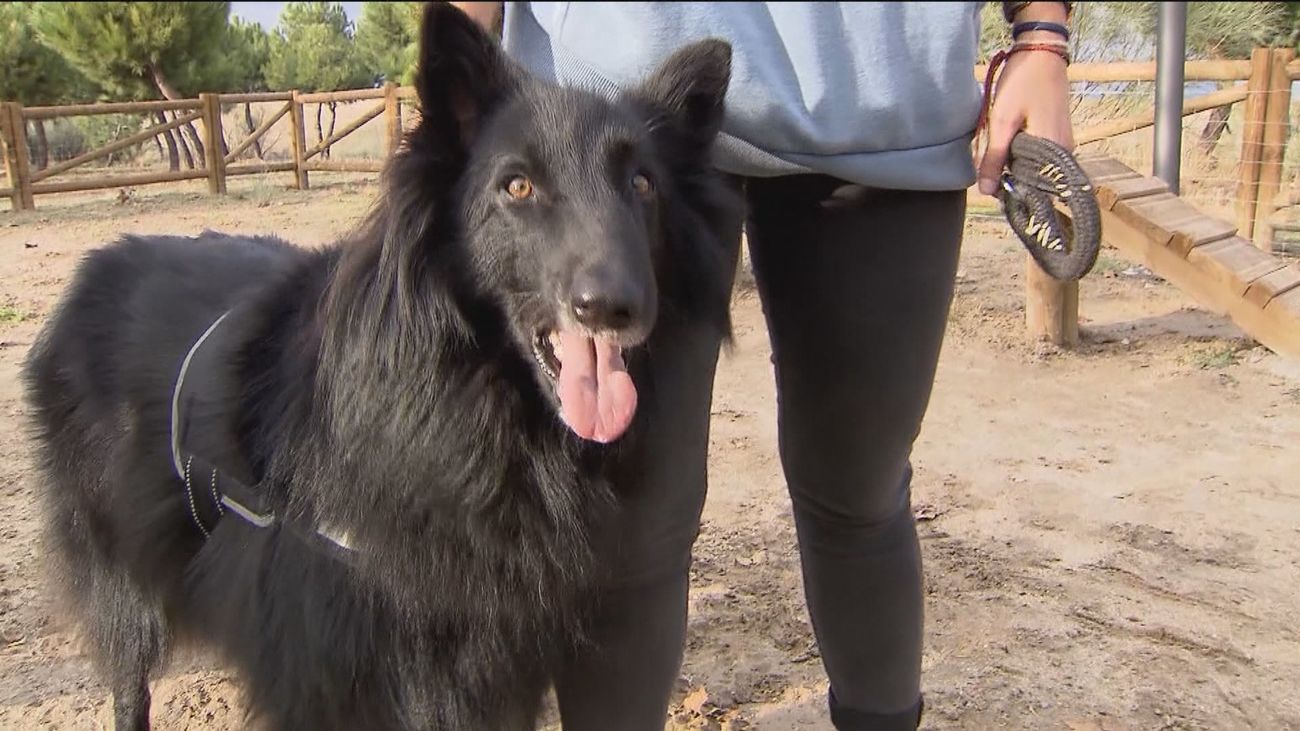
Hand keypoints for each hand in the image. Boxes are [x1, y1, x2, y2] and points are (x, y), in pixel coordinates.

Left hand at [976, 41, 1073, 196]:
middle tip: (988, 161)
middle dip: (1009, 175)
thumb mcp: (1002, 121)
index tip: (989, 184)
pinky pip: (1038, 153)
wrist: (1041, 52)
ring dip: (1013, 162)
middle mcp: (1064, 152)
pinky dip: (1021, 151)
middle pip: (1032, 178)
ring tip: (997, 148)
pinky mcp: (1058, 134)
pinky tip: (1008, 139)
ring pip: (1033, 165)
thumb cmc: (1022, 84)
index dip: (1008, 190)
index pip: (1031, 189)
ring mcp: (1063, 143)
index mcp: (1053, 153)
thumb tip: (986, 191)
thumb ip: (994, 158)